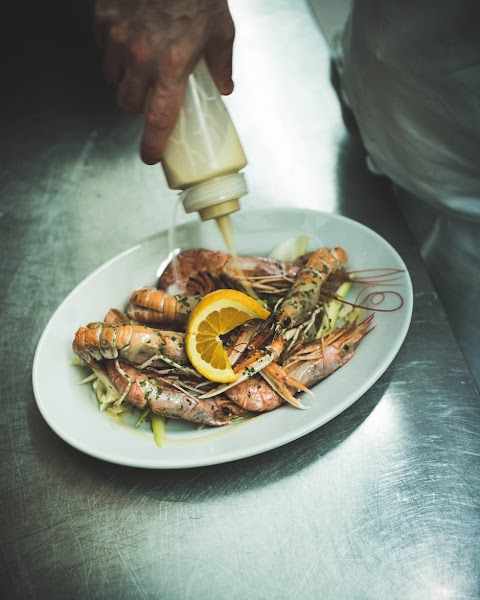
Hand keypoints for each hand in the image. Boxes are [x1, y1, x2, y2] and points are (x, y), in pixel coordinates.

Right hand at [94, 0, 234, 164]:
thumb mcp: (220, 31)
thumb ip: (221, 65)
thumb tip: (225, 88)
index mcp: (173, 67)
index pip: (159, 119)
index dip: (152, 143)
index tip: (150, 157)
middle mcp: (142, 58)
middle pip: (127, 104)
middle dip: (137, 107)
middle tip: (150, 98)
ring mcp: (119, 39)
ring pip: (112, 79)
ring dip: (124, 80)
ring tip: (141, 64)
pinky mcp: (104, 20)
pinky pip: (102, 49)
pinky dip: (113, 51)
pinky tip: (130, 38)